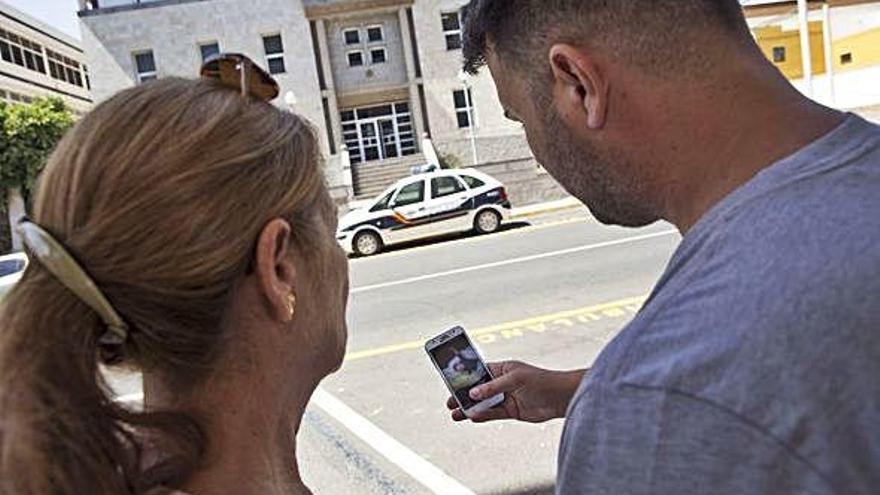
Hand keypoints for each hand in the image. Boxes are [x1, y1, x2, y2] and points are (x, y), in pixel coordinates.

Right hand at [446, 361, 586, 423]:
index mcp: (502, 368)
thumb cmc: (541, 381)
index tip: (450, 381)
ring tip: (455, 414)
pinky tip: (472, 418)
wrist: (561, 398)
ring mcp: (506, 397)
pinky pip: (493, 413)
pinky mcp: (511, 411)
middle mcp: (502, 383)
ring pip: (483, 403)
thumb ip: (493, 387)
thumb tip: (473, 393)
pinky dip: (482, 416)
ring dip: (469, 408)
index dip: (465, 376)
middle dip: (463, 395)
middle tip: (449, 402)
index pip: (479, 371)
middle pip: (478, 389)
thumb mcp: (515, 379)